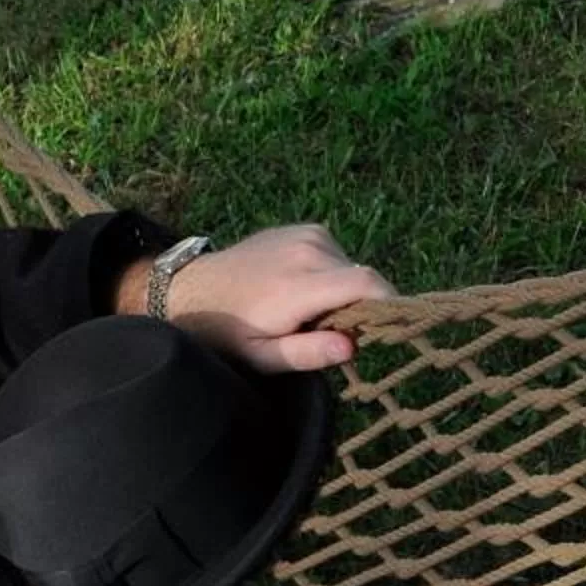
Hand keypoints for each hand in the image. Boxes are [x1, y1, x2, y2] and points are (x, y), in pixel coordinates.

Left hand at [129, 223, 397, 372]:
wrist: (192, 288)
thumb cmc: (226, 332)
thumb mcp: (261, 356)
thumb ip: (306, 353)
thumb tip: (353, 346)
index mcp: (299, 285)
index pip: (368, 284)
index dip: (390, 305)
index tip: (393, 329)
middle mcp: (309, 250)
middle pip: (362, 279)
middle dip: (359, 308)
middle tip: (329, 334)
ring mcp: (308, 234)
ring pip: (351, 268)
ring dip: (342, 293)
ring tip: (307, 313)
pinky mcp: (306, 229)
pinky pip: (336, 256)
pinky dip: (330, 276)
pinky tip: (301, 291)